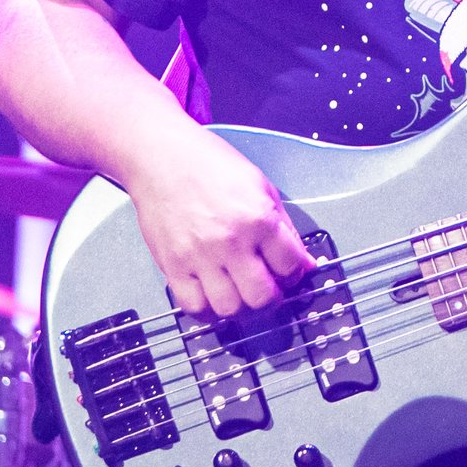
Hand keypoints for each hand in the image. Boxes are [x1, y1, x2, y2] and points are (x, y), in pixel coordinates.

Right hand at [118, 120, 311, 317]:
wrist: (162, 157)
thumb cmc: (210, 166)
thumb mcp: (261, 187)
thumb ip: (284, 228)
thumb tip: (304, 262)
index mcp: (258, 218)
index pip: (290, 266)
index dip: (294, 273)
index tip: (288, 272)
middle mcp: (230, 241)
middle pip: (262, 297)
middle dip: (271, 298)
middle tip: (266, 288)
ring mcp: (199, 257)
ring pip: (229, 309)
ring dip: (239, 306)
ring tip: (238, 291)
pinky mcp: (173, 266)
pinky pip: (193, 307)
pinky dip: (206, 309)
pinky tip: (212, 294)